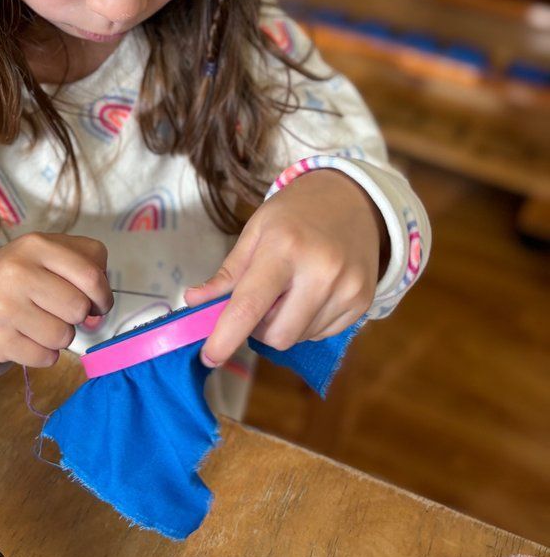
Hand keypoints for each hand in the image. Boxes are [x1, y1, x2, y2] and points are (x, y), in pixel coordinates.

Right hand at [0, 232, 113, 367]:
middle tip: (61, 311)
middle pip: (78, 308)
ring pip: (63, 336)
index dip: (103, 296)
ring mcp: (4, 307)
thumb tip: (97, 313)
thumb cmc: (24, 273)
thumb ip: (89, 267)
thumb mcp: (53, 251)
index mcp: (36, 246)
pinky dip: (45, 354)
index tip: (97, 303)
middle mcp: (17, 273)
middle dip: (78, 316)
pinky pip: (45, 358)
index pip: (91, 277)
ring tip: (43, 323)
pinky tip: (31, 339)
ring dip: (61, 336)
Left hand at [183, 170, 385, 367]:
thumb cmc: (295, 213)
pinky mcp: (363, 302)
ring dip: (283, 325)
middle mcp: (320, 272)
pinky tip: (311, 294)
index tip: (209, 356)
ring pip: (299, 339)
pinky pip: (322, 335)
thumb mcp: (255, 230)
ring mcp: (347, 289)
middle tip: (258, 302)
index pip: (250, 305)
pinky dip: (306, 323)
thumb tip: (193, 302)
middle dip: (257, 329)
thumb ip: (227, 272)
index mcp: (284, 248)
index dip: (226, 337)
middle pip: (277, 335)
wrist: (353, 199)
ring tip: (289, 290)